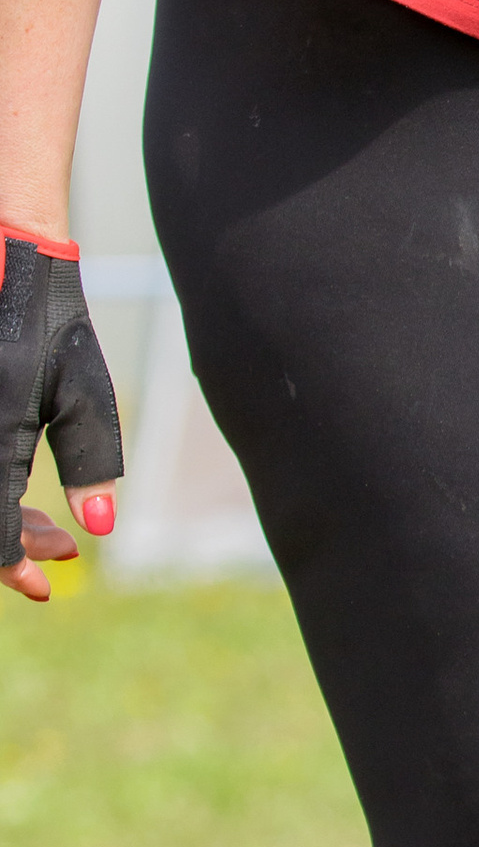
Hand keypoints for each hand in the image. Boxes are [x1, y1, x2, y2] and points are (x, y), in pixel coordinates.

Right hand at [1, 222, 123, 596]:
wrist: (4, 261)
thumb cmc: (48, 323)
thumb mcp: (81, 391)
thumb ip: (90, 460)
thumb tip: (100, 527)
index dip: (13, 567)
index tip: (45, 585)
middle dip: (16, 545)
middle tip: (63, 549)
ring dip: (2, 518)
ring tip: (51, 527)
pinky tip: (17, 490)